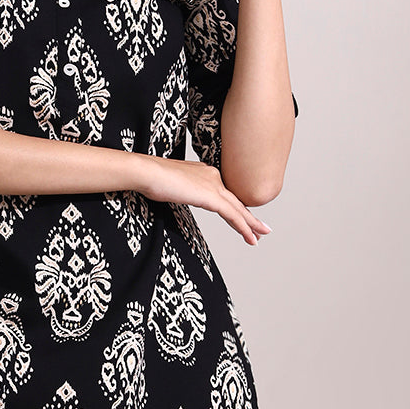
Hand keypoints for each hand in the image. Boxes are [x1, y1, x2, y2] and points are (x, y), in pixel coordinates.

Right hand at [136, 154, 271, 244]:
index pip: (224, 194)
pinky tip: (250, 237)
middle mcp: (213, 176)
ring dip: (251, 224)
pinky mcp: (210, 196)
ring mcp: (213, 185)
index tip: (242, 219)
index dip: (235, 207)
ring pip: (237, 208)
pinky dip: (243, 227)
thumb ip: (183, 190)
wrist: (147, 171)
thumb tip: (183, 195)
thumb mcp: (172, 185)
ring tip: (261, 235)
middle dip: (249, 217)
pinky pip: (232, 214)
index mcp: (205, 172)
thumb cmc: (151, 178)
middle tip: (262, 229)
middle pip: (235, 200)